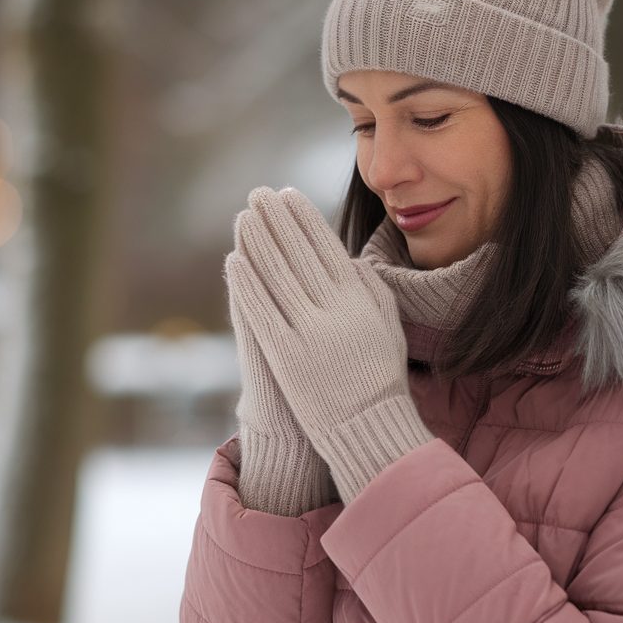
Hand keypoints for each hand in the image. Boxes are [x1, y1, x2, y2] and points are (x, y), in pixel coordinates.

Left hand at [225, 187, 433, 500]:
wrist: (370, 428)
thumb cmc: (379, 379)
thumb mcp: (388, 328)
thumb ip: (372, 292)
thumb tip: (353, 260)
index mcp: (360, 300)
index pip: (327, 247)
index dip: (305, 219)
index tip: (289, 196)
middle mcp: (336, 310)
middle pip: (299, 253)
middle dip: (277, 220)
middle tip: (258, 194)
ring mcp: (310, 332)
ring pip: (278, 277)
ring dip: (258, 242)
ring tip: (243, 217)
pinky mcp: (287, 357)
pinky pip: (263, 312)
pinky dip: (247, 284)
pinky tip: (234, 260)